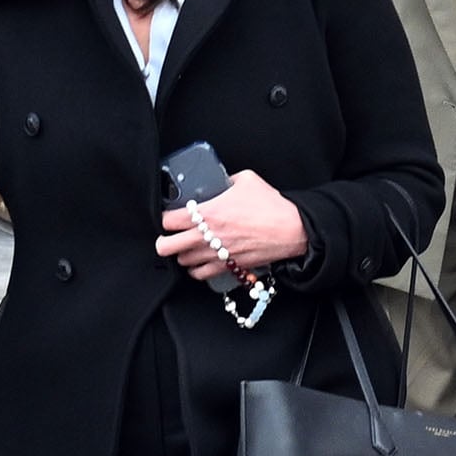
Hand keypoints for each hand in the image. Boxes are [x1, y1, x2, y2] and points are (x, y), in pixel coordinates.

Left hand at [156, 169, 307, 281]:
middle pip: (166, 247)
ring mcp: (216, 254)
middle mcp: (207, 236)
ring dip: (182, 254)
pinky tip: (200, 261)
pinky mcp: (227, 267)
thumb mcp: (247, 180)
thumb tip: (219, 181)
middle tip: (169, 236)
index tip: (168, 216)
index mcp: (208, 213)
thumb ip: (227, 180)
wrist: (292, 230)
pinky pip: (200, 275)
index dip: (164, 218)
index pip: (168, 220)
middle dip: (164, 241)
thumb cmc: (272, 206)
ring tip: (188, 247)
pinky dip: (196, 270)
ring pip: (182, 262)